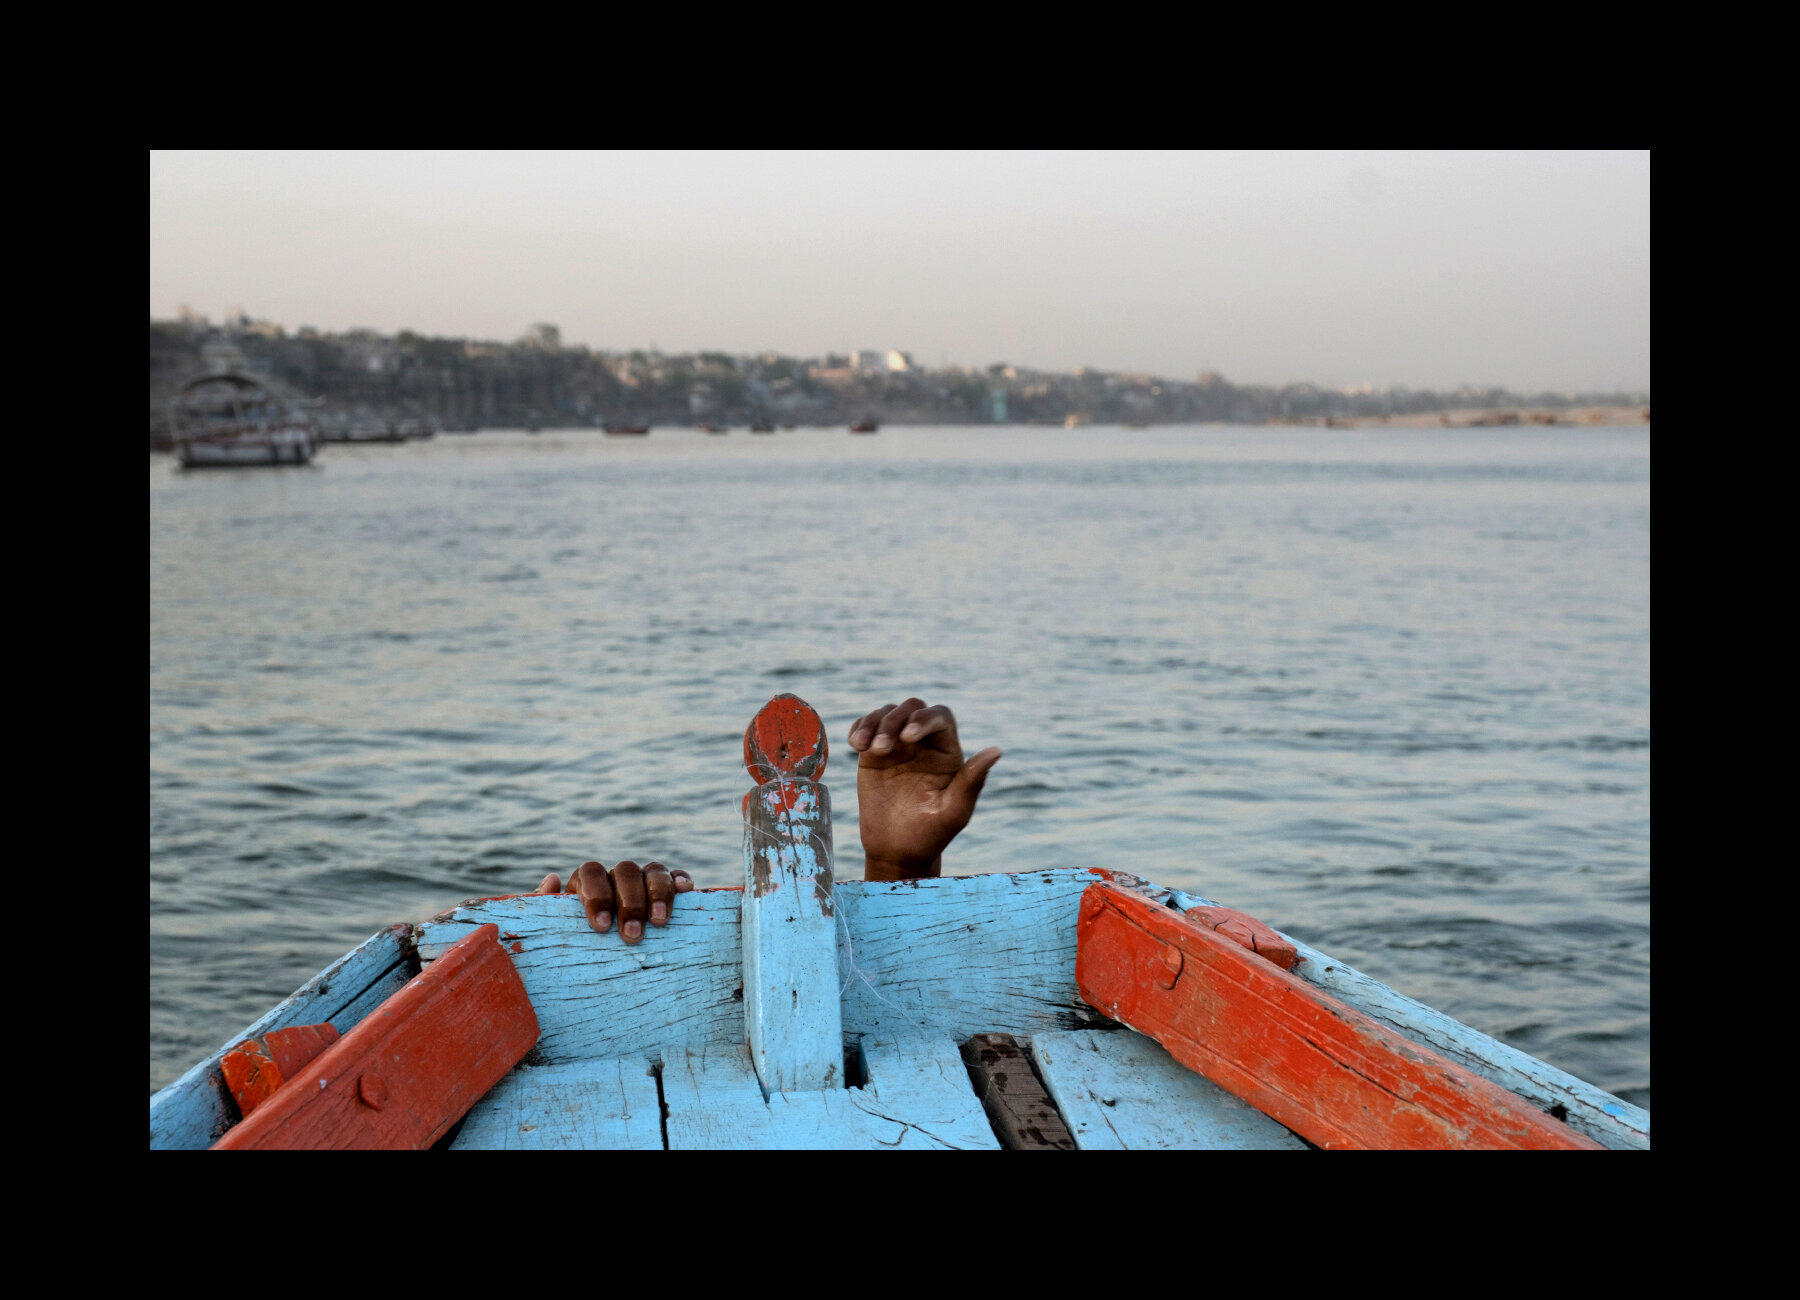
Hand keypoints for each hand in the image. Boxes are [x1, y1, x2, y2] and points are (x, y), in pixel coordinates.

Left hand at [532, 860, 693, 944]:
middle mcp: (615, 877)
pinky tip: (686, 890)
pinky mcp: (666, 890)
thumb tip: (552, 878)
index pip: (590, 873)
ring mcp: (642, 881)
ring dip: (658, 894)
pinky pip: (675, 877)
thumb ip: (544, 909)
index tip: (600, 927)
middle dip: (630, 902)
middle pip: (625, 872)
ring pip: (652, 871)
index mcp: (586, 883)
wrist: (592, 969)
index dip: (596, 896)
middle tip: (631, 936)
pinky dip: (680, 880)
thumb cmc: (570, 950)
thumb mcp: (551, 934)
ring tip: (659, 922)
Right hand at [848, 699, 1000, 879]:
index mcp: (948, 752)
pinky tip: (855, 744)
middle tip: (881, 749)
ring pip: (887, 713)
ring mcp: (897, 746)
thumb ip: (972, 781)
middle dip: (895, 720)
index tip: (908, 737)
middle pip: (912, 707)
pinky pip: (865, 727)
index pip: (941, 717)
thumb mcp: (954, 811)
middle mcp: (924, 743)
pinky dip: (859, 728)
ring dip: (873, 723)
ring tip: (865, 747)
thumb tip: (997, 750)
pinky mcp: (873, 754)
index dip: (925, 719)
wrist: (897, 851)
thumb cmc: (931, 834)